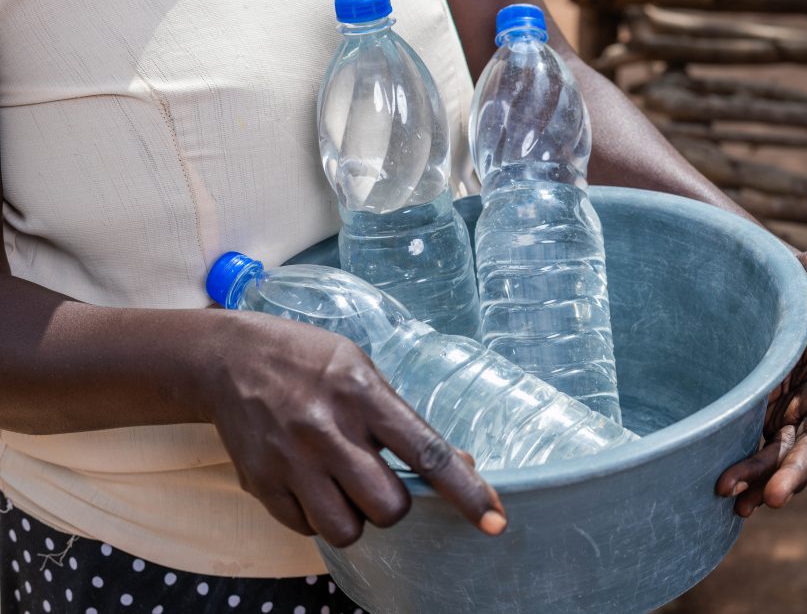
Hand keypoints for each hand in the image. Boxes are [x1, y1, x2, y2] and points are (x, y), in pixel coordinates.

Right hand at [196, 311, 506, 546]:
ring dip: (357, 517)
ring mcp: (290, 462)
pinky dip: (318, 517)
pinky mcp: (261, 485)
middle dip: (395, 502)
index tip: (495, 519)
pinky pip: (307, 530)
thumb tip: (460, 465)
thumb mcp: (362, 370)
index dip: (466, 491)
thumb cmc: (308, 360)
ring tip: (344, 485)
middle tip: (378, 477)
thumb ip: (404, 419)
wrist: (228, 359)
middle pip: (389, 507)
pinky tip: (312, 484)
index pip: (427, 452)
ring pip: (348, 529)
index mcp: (362, 395)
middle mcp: (327, 431)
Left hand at [715, 249, 806, 515]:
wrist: (770, 284)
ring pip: (783, 453)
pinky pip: (758, 447)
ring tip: (740, 502)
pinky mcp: (764, 414)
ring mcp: (792, 410)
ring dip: (763, 478)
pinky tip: (731, 499)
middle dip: (795, 471)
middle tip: (773, 496)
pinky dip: (747, 471)